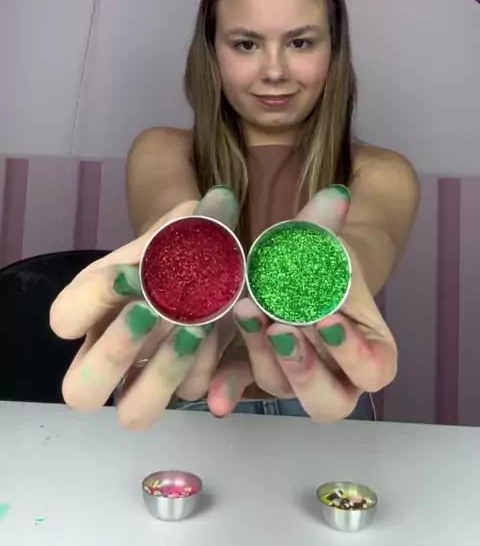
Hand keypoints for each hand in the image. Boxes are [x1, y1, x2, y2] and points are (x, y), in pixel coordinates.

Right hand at [50, 187, 239, 428]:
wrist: (214, 259)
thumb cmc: (183, 239)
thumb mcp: (182, 222)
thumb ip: (194, 219)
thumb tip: (221, 202)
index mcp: (91, 305)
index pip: (64, 320)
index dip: (93, 300)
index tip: (131, 272)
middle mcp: (108, 349)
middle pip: (81, 391)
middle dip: (116, 353)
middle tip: (152, 312)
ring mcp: (145, 375)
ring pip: (134, 412)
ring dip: (164, 372)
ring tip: (196, 327)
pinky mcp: (186, 383)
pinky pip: (192, 393)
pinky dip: (210, 367)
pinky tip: (226, 336)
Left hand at [209, 187, 396, 420]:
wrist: (288, 266)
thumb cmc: (319, 259)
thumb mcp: (323, 244)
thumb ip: (327, 226)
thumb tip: (335, 195)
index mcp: (370, 352)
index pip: (374, 370)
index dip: (353, 352)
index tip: (328, 318)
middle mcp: (336, 377)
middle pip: (328, 401)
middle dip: (304, 369)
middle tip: (282, 330)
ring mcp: (294, 380)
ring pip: (281, 389)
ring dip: (263, 358)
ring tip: (246, 312)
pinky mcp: (256, 373)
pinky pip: (243, 388)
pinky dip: (228, 389)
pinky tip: (214, 394)